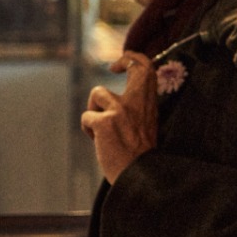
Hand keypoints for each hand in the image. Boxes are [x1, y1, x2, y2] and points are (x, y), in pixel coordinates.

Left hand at [81, 52, 159, 183]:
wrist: (140, 177)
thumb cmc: (139, 156)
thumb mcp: (146, 126)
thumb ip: (137, 109)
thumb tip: (114, 100)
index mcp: (149, 105)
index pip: (148, 69)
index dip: (135, 58)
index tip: (122, 64)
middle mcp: (138, 103)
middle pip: (136, 66)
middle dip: (125, 60)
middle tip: (114, 67)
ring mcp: (121, 110)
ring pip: (97, 93)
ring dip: (94, 109)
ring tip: (101, 128)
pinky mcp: (104, 122)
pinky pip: (87, 116)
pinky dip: (88, 129)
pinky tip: (99, 141)